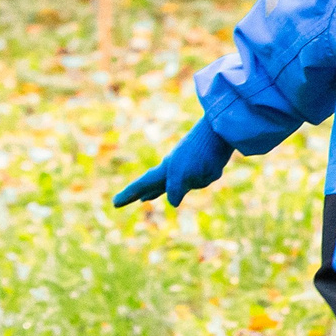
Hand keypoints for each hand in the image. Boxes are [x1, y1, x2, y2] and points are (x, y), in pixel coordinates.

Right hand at [112, 120, 233, 208]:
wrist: (221, 132)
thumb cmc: (200, 153)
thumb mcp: (185, 175)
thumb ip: (176, 188)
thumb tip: (173, 202)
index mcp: (165, 170)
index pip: (142, 184)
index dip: (129, 195)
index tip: (114, 204)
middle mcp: (172, 169)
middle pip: (152, 185)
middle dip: (139, 194)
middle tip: (126, 201)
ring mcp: (186, 168)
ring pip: (170, 185)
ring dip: (156, 191)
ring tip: (145, 198)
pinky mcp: (203, 167)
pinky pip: (196, 180)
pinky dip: (183, 186)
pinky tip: (187, 186)